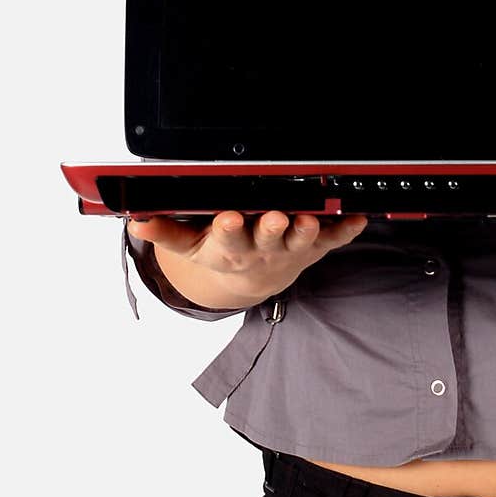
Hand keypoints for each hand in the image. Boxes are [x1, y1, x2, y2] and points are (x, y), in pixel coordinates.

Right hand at [126, 210, 368, 302]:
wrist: (253, 280)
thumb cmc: (221, 252)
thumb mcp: (189, 247)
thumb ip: (166, 232)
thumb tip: (136, 220)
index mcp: (230, 248)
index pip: (226, 239)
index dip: (228, 230)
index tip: (229, 219)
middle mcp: (263, 249)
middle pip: (268, 238)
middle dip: (273, 227)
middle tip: (277, 216)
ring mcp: (292, 248)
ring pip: (302, 239)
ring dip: (308, 228)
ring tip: (311, 217)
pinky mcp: (315, 245)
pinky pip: (335, 238)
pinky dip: (348, 229)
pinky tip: (360, 216)